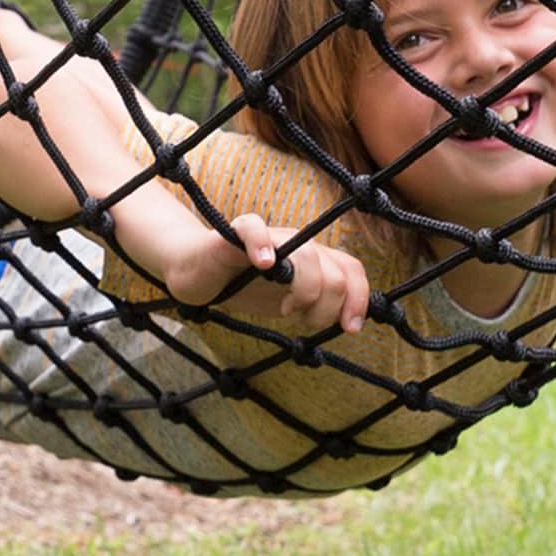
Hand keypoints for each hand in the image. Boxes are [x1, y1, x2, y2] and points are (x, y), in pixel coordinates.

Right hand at [161, 211, 371, 335]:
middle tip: (300, 319)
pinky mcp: (231, 236)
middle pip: (333, 271)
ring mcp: (266, 238)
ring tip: (286, 308)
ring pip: (306, 253)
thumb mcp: (288, 302)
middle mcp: (294, 243)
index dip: (358, 298)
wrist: (197, 274)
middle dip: (325, 306)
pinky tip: (264, 264)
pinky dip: (262, 244)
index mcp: (311, 258)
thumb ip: (318, 306)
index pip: (350, 269)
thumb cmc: (244, 286)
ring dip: (305, 289)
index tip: (351, 327)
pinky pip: (252, 228)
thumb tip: (352, 323)